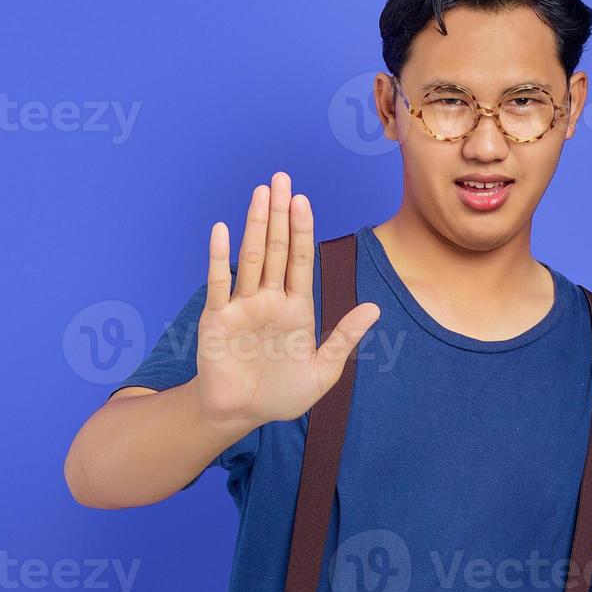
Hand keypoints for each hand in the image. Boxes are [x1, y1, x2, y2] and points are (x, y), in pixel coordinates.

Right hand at [191, 171, 379, 427]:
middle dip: (279, 214)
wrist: (241, 414)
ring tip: (260, 193)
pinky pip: (219, 283)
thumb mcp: (322, 372)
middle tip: (280, 178)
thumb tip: (374, 308)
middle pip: (277, 249)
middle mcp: (269, 299)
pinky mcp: (217, 318)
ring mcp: (242, 305)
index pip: (301, 260)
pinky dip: (219, 257)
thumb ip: (344, 338)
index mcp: (297, 308)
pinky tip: (222, 230)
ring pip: (251, 257)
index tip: (303, 200)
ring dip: (255, 225)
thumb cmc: (282, 395)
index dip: (303, 229)